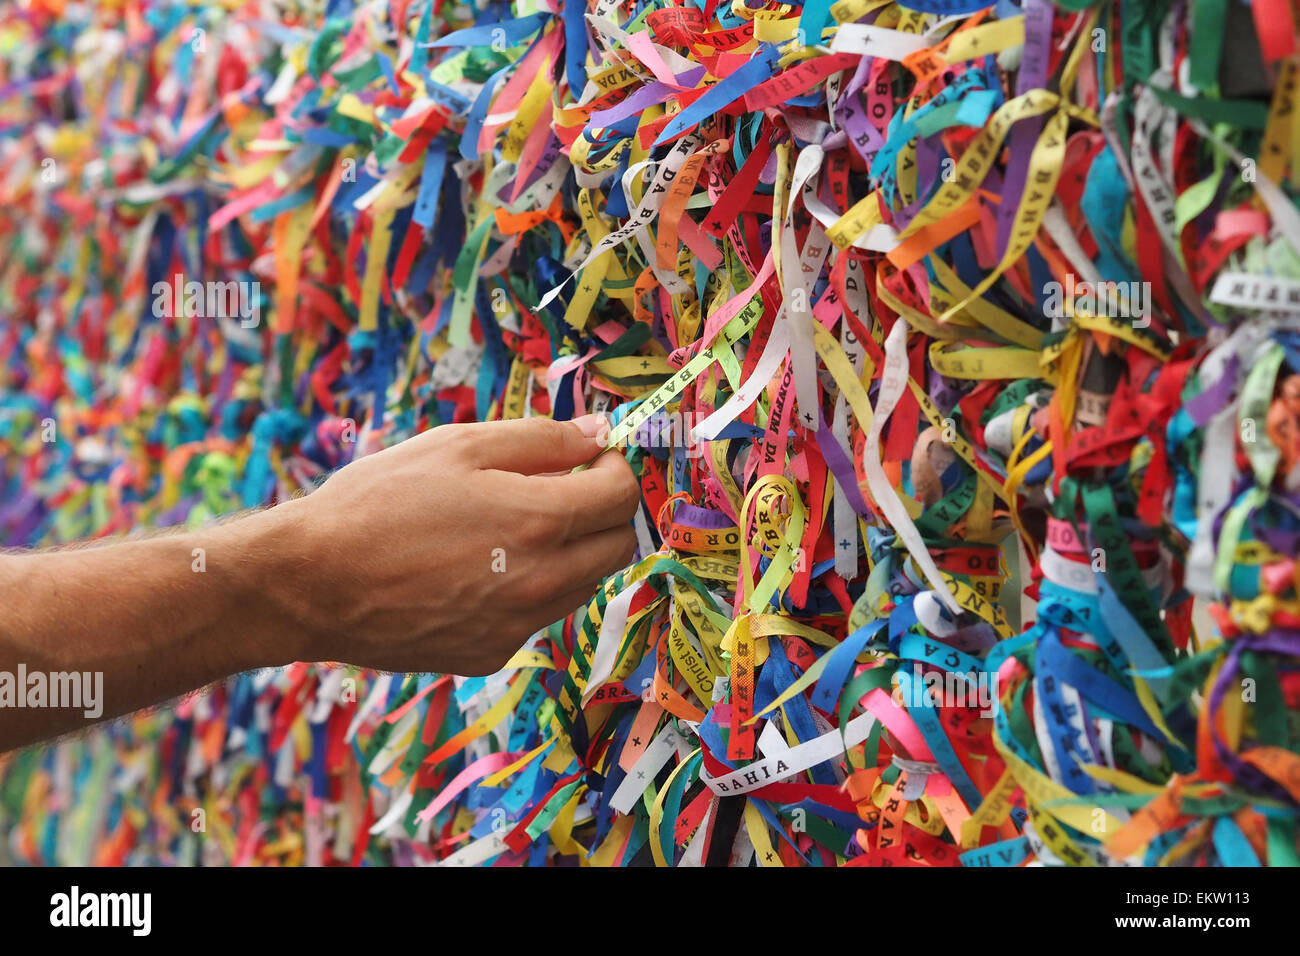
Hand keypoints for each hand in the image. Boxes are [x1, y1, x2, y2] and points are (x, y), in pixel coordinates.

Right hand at [279, 415, 639, 674]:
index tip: (596, 457)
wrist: (310, 585)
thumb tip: (599, 435)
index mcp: (538, 520)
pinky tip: (479, 569)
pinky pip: (536, 616)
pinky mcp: (491, 654)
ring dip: (572, 552)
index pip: (621, 497)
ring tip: (515, 526)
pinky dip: (528, 588)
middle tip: (568, 488)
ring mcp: (518, 626)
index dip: (617, 469)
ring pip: (582, 585)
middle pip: (618, 547)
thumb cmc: (377, 503)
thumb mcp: (457, 447)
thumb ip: (541, 439)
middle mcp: (540, 581)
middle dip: (605, 512)